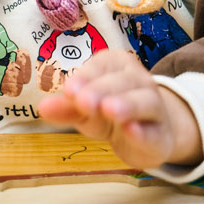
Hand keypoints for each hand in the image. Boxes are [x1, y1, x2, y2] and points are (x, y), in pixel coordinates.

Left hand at [36, 49, 201, 169]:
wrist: (147, 136)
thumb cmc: (108, 114)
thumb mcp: (84, 110)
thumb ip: (66, 108)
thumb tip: (42, 108)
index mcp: (116, 66)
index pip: (100, 66)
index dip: (85, 77)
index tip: (69, 90)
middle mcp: (139, 80)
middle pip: (121, 81)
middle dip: (101, 90)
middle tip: (83, 102)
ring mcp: (155, 107)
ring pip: (144, 101)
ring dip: (126, 104)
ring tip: (109, 110)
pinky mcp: (161, 135)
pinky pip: (154, 131)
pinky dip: (143, 131)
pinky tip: (132, 131)